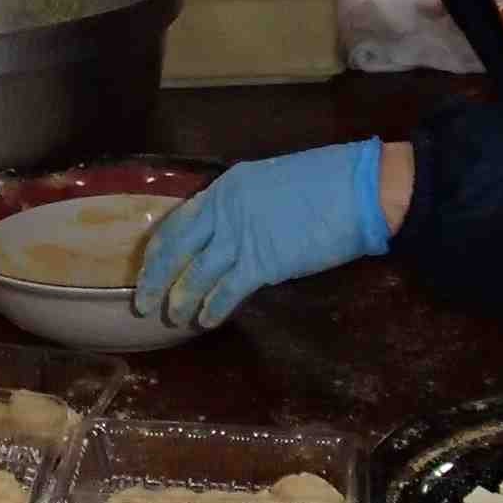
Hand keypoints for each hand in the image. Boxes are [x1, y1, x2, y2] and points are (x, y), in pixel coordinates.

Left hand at [134, 141, 391, 327]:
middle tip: (142, 303)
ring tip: (172, 317)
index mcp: (225, 187)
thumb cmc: (325, 182)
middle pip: (175, 250)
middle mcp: (224, 211)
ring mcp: (241, 238)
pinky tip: (206, 320)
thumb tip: (230, 234)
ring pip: (195, 274)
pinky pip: (226, 291)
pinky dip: (212, 308)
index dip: (158, 250)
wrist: (360, 188)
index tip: (148, 268)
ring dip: (180, 299)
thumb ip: (244, 208)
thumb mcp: (271, 184)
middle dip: (155, 278)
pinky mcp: (263, 264)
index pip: (177, 222)